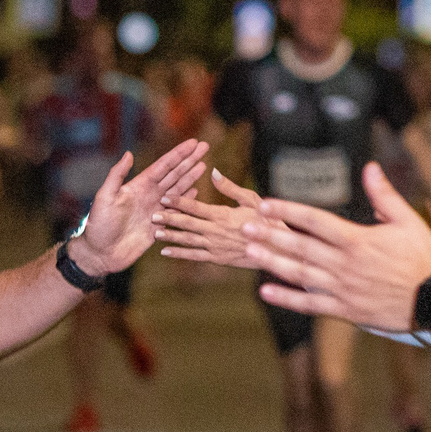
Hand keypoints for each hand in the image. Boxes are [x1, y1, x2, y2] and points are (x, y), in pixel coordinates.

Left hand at [69, 136, 210, 277]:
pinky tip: (196, 192)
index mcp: (139, 186)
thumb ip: (117, 175)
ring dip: (191, 177)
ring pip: (178, 190)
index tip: (193, 142)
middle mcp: (149, 195)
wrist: (101, 253)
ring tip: (205, 166)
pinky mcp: (159, 226)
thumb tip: (128, 154)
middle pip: (174, 174)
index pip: (163, 166)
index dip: (179, 154)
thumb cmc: (99, 225)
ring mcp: (155, 210)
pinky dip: (187, 201)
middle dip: (190, 160)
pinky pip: (177, 211)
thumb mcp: (105, 197)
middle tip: (206, 147)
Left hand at [153, 168, 279, 268]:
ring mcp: (215, 247)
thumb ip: (230, 188)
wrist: (278, 249)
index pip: (196, 207)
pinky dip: (179, 254)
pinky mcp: (217, 259)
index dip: (179, 202)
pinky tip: (165, 252)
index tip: (165, 196)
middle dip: (169, 218)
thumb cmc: (267, 220)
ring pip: (187, 241)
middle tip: (153, 215)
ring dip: (170, 236)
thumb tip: (213, 172)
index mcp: (223, 215)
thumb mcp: (251, 200)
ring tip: (155, 232)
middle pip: (187, 224)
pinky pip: (194, 256)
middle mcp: (216, 231)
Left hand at [246, 163, 430, 330]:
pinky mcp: (345, 309)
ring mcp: (343, 288)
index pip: (315, 220)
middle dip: (271, 234)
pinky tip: (265, 291)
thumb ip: (385, 195)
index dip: (288, 211)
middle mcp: (345, 263)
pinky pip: (310, 304)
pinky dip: (287, 298)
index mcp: (358, 239)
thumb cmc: (423, 258)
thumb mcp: (408, 221)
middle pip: (301, 246)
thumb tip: (370, 167)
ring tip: (250, 251)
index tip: (265, 203)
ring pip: (300, 274)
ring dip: (273, 262)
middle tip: (244, 226)